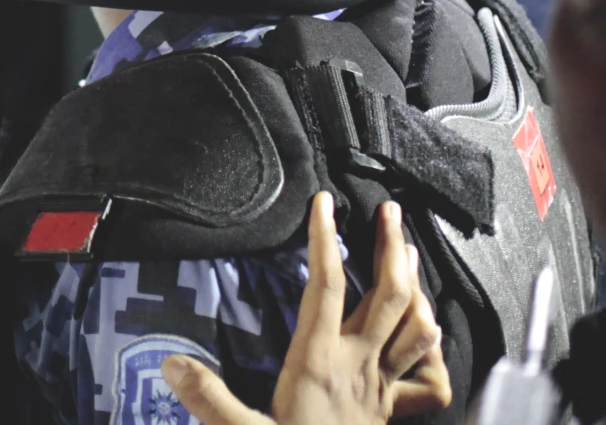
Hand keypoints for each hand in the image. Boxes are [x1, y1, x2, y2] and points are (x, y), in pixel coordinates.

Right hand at [161, 194, 452, 424]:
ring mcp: (380, 389)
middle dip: (390, 247)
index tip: (323, 202)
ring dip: (417, 288)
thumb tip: (173, 365)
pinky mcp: (391, 412)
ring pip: (415, 328)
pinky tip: (427, 336)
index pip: (324, 286)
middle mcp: (357, 366)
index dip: (323, 239)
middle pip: (387, 295)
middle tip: (390, 212)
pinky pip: (428, 381)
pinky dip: (432, 353)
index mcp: (318, 362)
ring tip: (411, 255)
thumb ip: (211, 400)